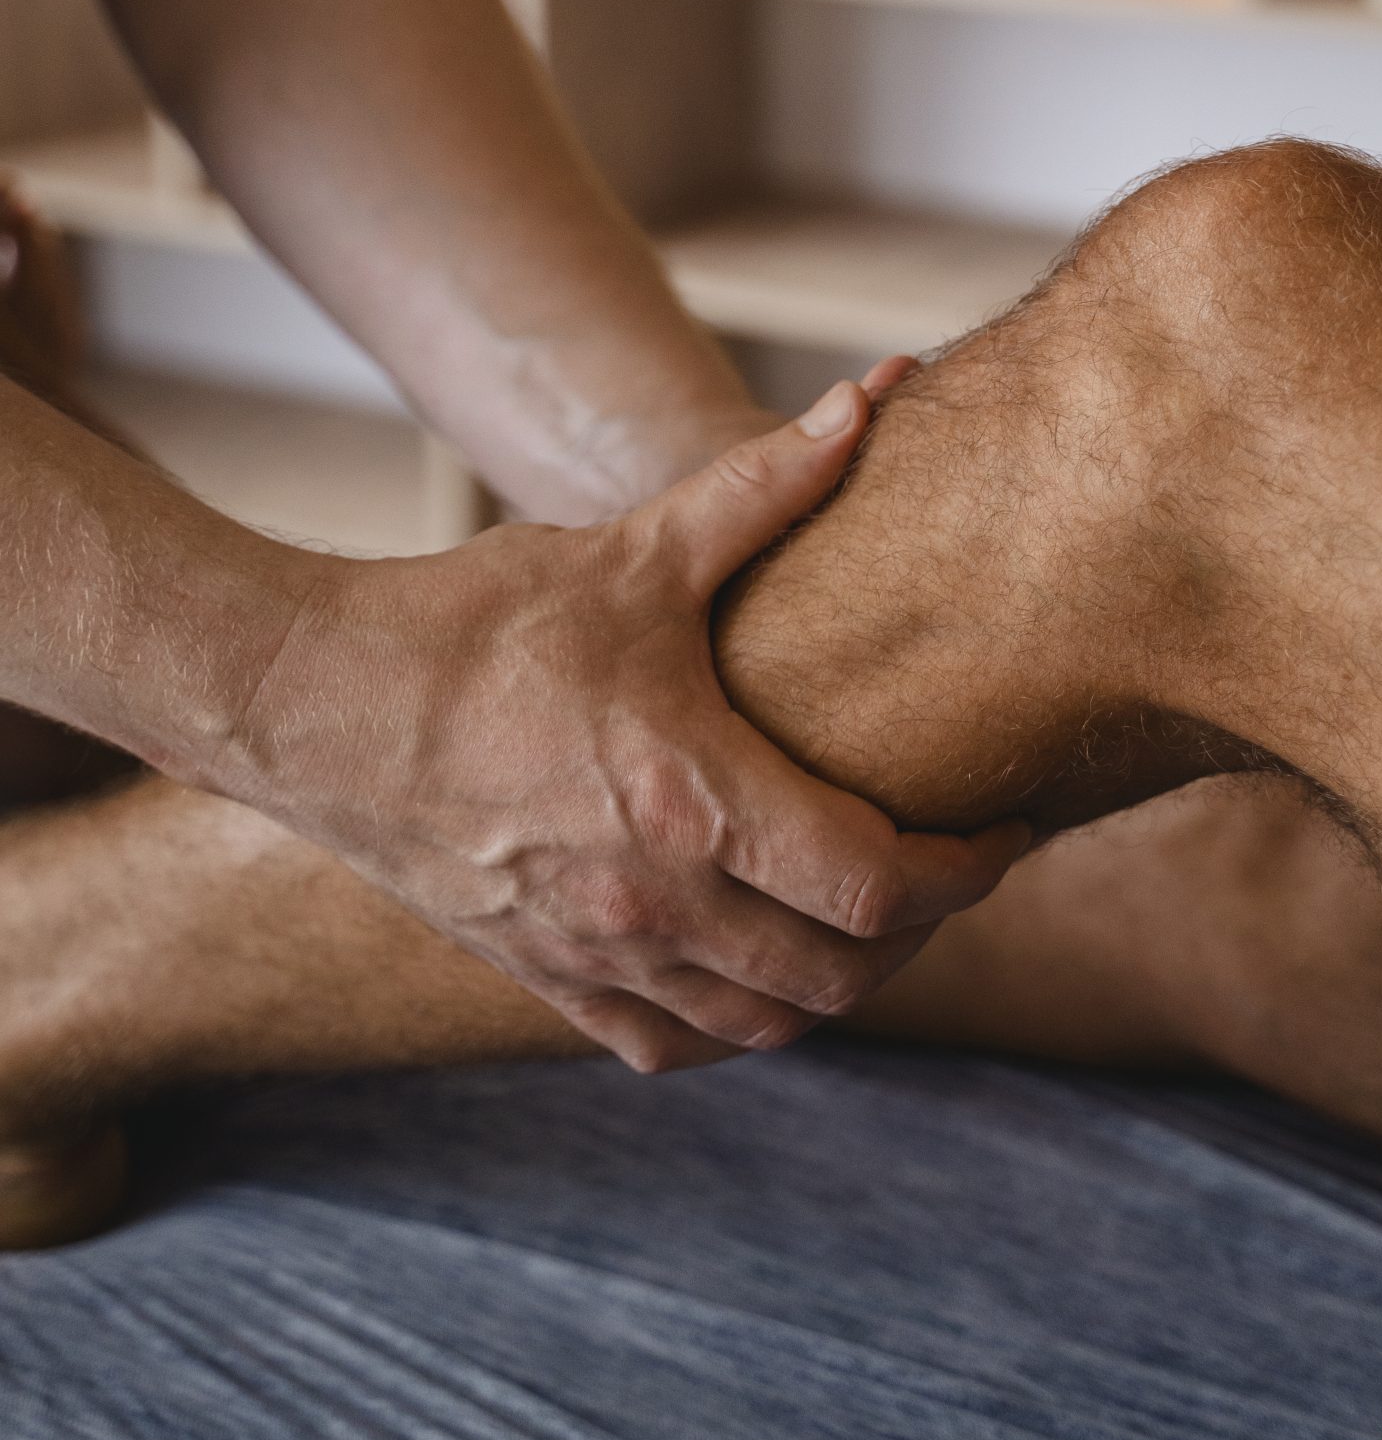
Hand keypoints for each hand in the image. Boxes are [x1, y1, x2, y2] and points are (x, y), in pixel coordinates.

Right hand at [245, 382, 1027, 1070]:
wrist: (315, 704)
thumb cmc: (477, 621)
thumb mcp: (635, 550)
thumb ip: (767, 483)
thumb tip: (875, 391)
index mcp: (698, 802)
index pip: (886, 886)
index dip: (973, 868)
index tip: (1007, 825)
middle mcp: (657, 903)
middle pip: (847, 975)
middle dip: (927, 926)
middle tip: (951, 863)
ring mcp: (597, 955)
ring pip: (768, 1026)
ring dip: (842, 982)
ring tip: (869, 913)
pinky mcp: (543, 977)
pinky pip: (672, 1048)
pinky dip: (737, 1024)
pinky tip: (757, 968)